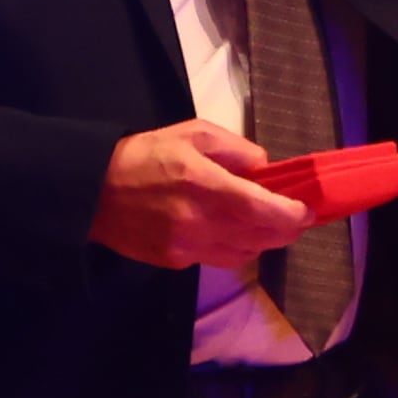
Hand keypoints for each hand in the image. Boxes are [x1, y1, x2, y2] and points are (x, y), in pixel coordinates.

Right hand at [90, 120, 313, 268]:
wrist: (91, 192)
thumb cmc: (144, 154)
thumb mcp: (193, 133)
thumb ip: (236, 149)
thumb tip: (263, 169)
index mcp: (205, 185)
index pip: (266, 211)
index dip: (294, 215)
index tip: (306, 209)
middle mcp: (200, 223)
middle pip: (262, 239)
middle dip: (284, 229)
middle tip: (292, 216)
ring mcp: (187, 249)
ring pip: (244, 255)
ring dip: (259, 241)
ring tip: (260, 222)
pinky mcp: (175, 263)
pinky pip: (217, 259)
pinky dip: (231, 247)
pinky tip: (225, 229)